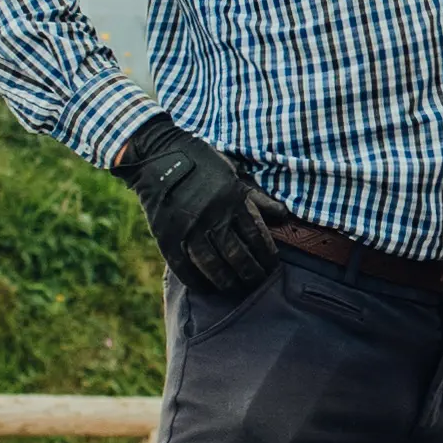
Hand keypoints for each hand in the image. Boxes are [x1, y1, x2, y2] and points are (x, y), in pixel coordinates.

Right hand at [113, 117, 277, 299]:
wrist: (159, 154)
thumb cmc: (202, 163)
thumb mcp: (233, 174)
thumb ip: (257, 198)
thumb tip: (283, 216)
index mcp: (233, 199)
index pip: (257, 237)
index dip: (267, 256)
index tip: (272, 267)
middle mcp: (214, 215)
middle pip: (238, 255)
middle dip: (251, 274)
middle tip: (257, 282)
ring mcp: (189, 226)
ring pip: (213, 265)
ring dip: (227, 282)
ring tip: (234, 288)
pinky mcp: (167, 234)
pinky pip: (183, 266)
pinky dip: (196, 281)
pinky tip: (206, 288)